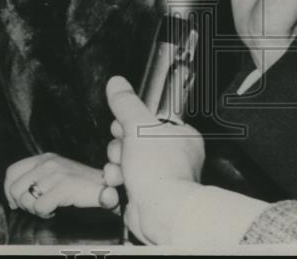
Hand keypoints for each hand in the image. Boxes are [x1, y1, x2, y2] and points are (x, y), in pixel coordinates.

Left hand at [4, 152, 104, 218]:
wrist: (104, 185)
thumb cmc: (78, 183)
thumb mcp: (54, 172)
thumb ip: (35, 176)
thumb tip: (12, 196)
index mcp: (44, 158)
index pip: (12, 171)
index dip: (9, 190)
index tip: (16, 202)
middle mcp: (47, 163)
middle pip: (15, 188)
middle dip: (22, 203)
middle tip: (36, 207)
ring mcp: (55, 174)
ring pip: (26, 200)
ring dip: (35, 209)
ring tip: (48, 207)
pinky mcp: (63, 186)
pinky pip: (40, 207)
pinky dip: (45, 214)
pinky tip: (55, 210)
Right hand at [104, 76, 204, 244]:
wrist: (159, 213)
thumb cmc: (160, 171)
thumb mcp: (139, 127)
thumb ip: (126, 104)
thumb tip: (117, 84)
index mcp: (180, 135)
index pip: (148, 120)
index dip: (131, 122)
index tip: (123, 125)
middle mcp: (173, 155)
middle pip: (133, 140)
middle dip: (120, 146)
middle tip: (124, 150)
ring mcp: (159, 175)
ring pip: (126, 160)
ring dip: (116, 164)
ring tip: (121, 170)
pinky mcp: (146, 193)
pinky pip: (124, 179)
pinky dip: (117, 181)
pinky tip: (118, 183)